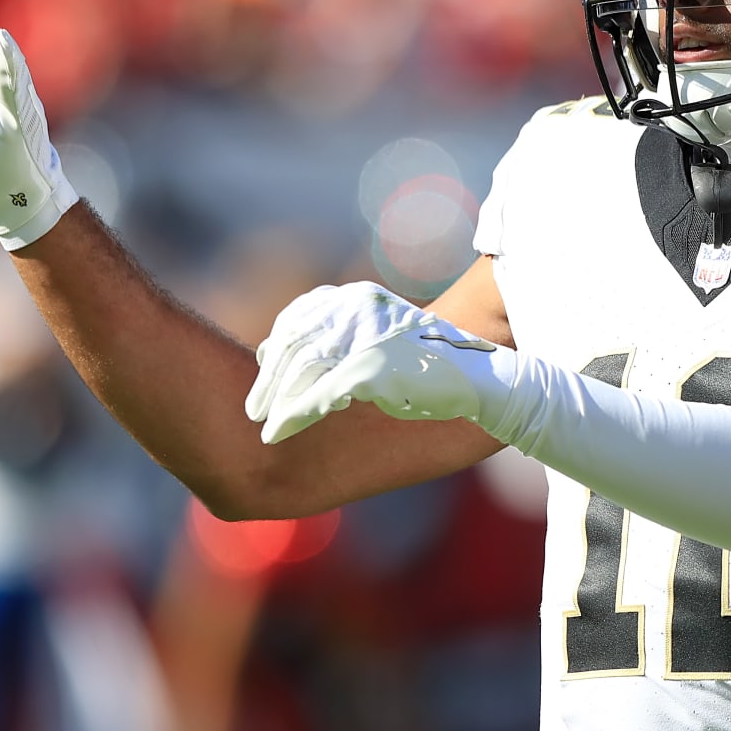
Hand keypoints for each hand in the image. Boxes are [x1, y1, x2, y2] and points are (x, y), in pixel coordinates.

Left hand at [245, 282, 514, 443]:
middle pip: (294, 343)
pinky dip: (292, 415)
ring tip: (263, 422)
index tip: (264, 368)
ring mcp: (363, 338)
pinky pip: (318, 396)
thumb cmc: (428, 362)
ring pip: (300, 370)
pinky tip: (278, 431)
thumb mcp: (382, 338)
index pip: (300, 317)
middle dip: (269, 378)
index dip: (277, 345)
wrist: (477, 377)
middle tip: (253, 408)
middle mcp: (357, 310)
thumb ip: (344, 338)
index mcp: (358, 298)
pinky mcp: (369, 369)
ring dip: (275, 400)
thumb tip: (291, 355)